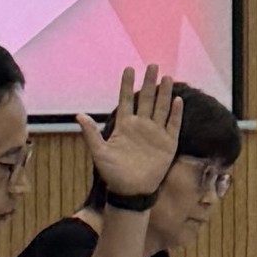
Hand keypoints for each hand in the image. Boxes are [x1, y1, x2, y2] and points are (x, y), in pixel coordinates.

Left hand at [78, 62, 189, 206]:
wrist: (131, 191)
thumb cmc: (113, 173)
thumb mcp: (99, 152)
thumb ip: (91, 133)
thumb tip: (79, 115)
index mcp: (124, 125)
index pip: (126, 100)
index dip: (127, 84)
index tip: (129, 68)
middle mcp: (141, 126)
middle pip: (146, 99)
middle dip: (149, 82)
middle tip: (153, 65)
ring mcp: (155, 134)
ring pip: (161, 108)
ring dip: (164, 93)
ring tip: (167, 77)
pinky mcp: (167, 144)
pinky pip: (173, 125)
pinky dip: (175, 113)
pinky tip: (177, 100)